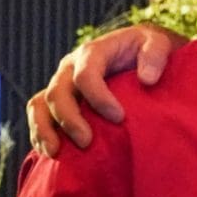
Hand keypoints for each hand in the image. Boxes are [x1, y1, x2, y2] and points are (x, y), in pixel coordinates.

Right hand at [27, 25, 181, 155]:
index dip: (99, 98)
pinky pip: (39, 114)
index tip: (119, 117)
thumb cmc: (148, 49)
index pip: (86, 75)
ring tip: (57, 153)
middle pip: (58, 93)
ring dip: (45, 129)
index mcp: (92, 52)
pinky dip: (40, 133)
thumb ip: (155, 55)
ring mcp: (61, 83)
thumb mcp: (158, 43)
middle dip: (69, 120)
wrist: (137, 50)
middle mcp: (70, 67)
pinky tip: (50, 152)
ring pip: (40, 104)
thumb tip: (147, 79)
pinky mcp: (58, 99)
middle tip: (87, 142)